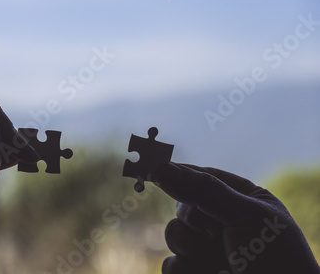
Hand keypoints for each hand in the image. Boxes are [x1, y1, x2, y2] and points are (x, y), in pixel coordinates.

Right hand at [155, 162, 319, 273]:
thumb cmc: (276, 260)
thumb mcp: (244, 215)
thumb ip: (202, 190)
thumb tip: (161, 168)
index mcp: (241, 199)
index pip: (202, 176)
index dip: (179, 172)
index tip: (154, 168)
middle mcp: (222, 221)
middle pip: (183, 206)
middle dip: (198, 223)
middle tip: (221, 235)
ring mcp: (207, 249)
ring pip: (173, 234)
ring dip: (195, 248)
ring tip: (225, 261)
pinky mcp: (195, 271)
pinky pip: (170, 265)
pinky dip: (188, 269)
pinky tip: (213, 273)